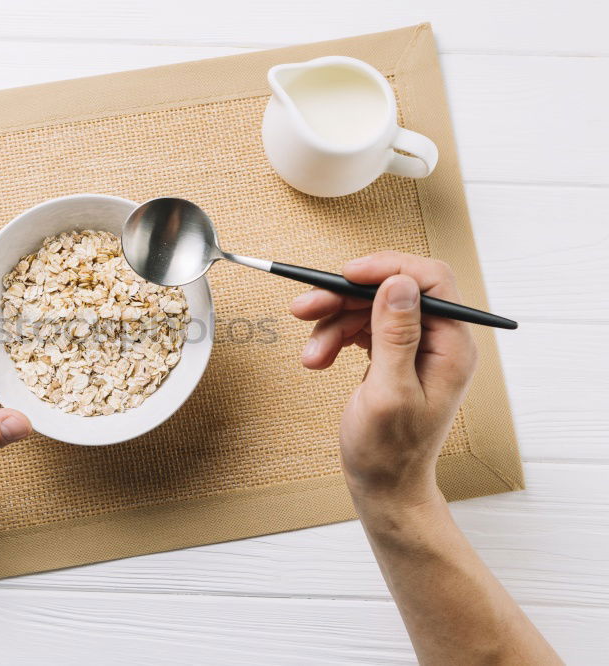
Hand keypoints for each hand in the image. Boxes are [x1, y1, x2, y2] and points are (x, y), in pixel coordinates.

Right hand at [289, 252, 477, 507]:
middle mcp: (437, 340)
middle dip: (344, 298)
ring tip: (311, 355)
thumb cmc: (390, 451)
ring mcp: (414, 347)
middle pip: (390, 291)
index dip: (387, 269)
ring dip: (332, 323)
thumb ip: (396, 335)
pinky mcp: (391, 355)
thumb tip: (399, 284)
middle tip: (304, 307)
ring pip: (368, 308)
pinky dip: (334, 337)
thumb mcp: (390, 392)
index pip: (430, 281)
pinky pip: (360, 327)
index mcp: (451, 346)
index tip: (346, 274)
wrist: (384, 486)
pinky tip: (319, 358)